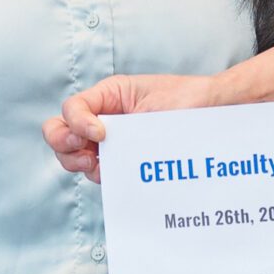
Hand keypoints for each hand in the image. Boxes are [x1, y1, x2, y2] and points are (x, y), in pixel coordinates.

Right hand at [46, 73, 221, 181]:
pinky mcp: (125, 165)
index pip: (71, 109)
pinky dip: (103, 178)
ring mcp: (111, 145)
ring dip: (78, 163)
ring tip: (98, 166)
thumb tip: (99, 139)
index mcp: (106, 98)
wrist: (215, 114)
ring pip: (74, 158)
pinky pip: (103, 175)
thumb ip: (116, 114)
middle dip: (63, 144)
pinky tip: (117, 177)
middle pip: (58, 133)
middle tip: (87, 154)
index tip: (102, 133)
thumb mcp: (144, 95)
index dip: (77, 123)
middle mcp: (102, 121)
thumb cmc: (185, 98)